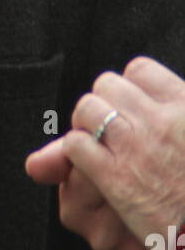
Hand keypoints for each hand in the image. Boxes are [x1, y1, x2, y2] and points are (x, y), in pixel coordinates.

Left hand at [26, 57, 184, 249]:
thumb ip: (165, 109)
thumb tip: (102, 108)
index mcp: (184, 107)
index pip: (139, 69)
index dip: (130, 87)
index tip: (134, 109)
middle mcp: (160, 123)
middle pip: (106, 85)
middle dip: (103, 104)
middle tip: (111, 130)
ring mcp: (137, 148)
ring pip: (87, 109)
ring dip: (85, 125)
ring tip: (99, 145)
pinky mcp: (116, 179)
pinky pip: (75, 145)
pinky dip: (75, 152)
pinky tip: (91, 166)